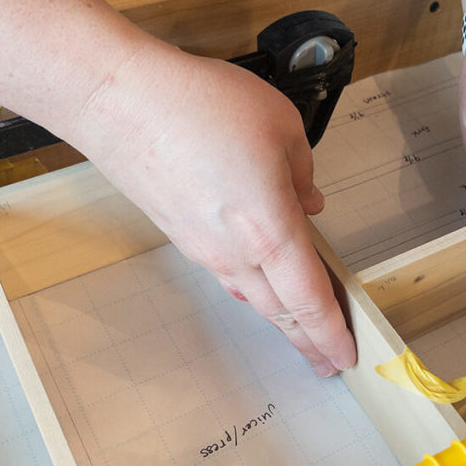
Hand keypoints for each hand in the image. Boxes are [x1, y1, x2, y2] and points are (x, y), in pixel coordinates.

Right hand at [72, 43, 356, 376]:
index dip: (332, 333)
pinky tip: (261, 284)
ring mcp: (205, 250)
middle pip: (282, 312)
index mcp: (271, 231)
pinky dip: (254, 289)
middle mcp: (237, 254)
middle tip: (328, 361)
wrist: (118, 103)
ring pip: (254, 297)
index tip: (347, 355)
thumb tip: (308, 202)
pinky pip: (229, 275)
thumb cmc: (199, 107)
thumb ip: (303, 173)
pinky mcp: (182, 236)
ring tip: (300, 331)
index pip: (311, 301)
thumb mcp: (282, 126)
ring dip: (282, 318)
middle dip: (310, 340)